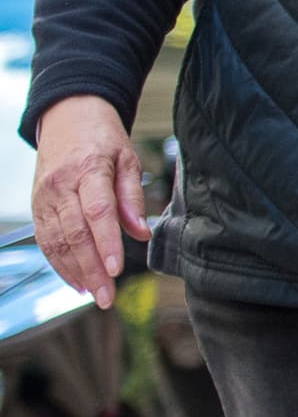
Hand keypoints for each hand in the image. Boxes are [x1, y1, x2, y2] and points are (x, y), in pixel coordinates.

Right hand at [28, 94, 146, 305]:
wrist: (66, 118)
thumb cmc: (103, 139)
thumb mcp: (128, 159)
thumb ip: (133, 197)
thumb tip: (142, 233)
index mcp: (87, 170)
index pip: (97, 212)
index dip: (106, 243)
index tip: (117, 270)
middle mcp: (60, 186)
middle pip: (75, 233)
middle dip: (91, 269)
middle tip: (107, 298)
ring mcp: (44, 197)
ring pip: (57, 242)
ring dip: (75, 272)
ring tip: (95, 295)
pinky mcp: (37, 206)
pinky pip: (45, 240)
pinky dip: (60, 264)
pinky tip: (77, 281)